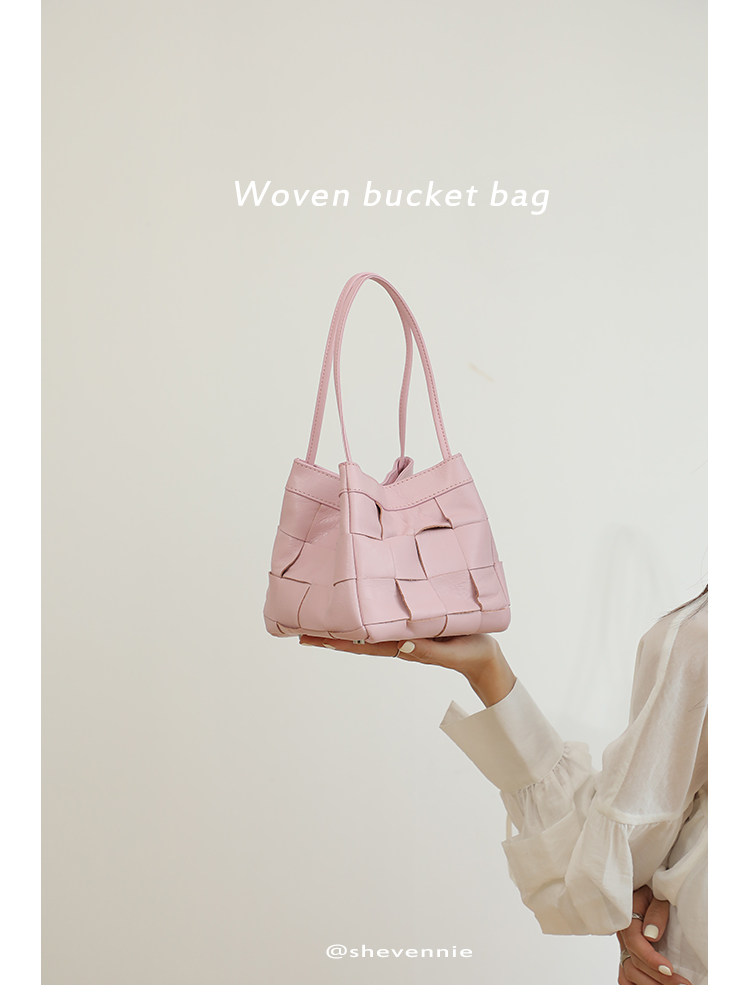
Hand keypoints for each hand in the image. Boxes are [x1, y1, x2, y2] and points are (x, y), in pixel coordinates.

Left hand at [298, 633, 516, 706]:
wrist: (486, 656)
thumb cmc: (471, 653)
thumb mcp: (450, 652)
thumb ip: (427, 649)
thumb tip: (401, 644)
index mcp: (403, 647)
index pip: (363, 645)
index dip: (338, 640)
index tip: (313, 638)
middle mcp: (398, 640)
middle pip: (358, 638)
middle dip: (331, 634)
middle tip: (301, 629)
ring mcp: (405, 633)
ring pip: (368, 629)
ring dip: (345, 625)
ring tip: (321, 618)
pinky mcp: (416, 624)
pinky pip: (386, 619)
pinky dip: (368, 614)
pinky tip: (360, 606)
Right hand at [616, 885, 691, 984]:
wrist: (646, 887)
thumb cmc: (653, 889)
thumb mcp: (658, 894)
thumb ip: (656, 913)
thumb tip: (652, 935)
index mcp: (627, 917)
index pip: (635, 942)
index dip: (651, 958)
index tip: (669, 969)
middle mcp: (622, 934)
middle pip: (634, 963)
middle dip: (659, 978)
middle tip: (683, 986)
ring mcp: (622, 946)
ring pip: (629, 972)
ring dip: (651, 986)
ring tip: (675, 990)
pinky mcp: (627, 953)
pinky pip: (624, 975)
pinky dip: (634, 986)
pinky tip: (650, 989)